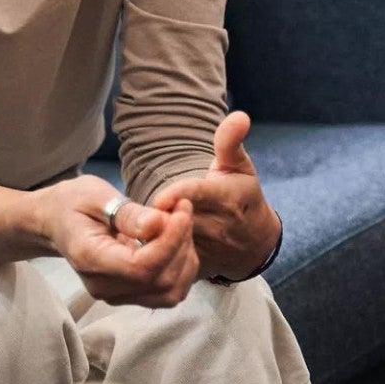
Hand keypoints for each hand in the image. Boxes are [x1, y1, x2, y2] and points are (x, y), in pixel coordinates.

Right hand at [38, 174, 201, 307]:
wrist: (56, 222)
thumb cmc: (73, 203)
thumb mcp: (95, 195)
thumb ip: (127, 213)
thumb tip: (159, 224)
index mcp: (90, 258)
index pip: (141, 266)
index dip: (170, 240)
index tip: (181, 209)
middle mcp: (102, 286)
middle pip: (160, 280)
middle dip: (181, 244)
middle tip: (181, 209)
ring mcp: (116, 296)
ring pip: (169, 292)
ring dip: (185, 258)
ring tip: (179, 225)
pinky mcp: (130, 296)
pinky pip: (168, 293)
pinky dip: (182, 269)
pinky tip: (176, 242)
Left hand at [147, 111, 281, 280]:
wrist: (254, 243)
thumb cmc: (242, 196)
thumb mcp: (239, 167)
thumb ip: (230, 142)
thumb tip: (240, 115)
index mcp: (226, 197)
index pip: (199, 193)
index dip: (178, 195)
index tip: (159, 198)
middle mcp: (217, 225)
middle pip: (180, 219)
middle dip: (158, 216)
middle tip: (132, 212)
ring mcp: (207, 249)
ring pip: (172, 242)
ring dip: (151, 234)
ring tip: (130, 226)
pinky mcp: (196, 267)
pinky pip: (169, 261)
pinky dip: (153, 252)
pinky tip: (138, 242)